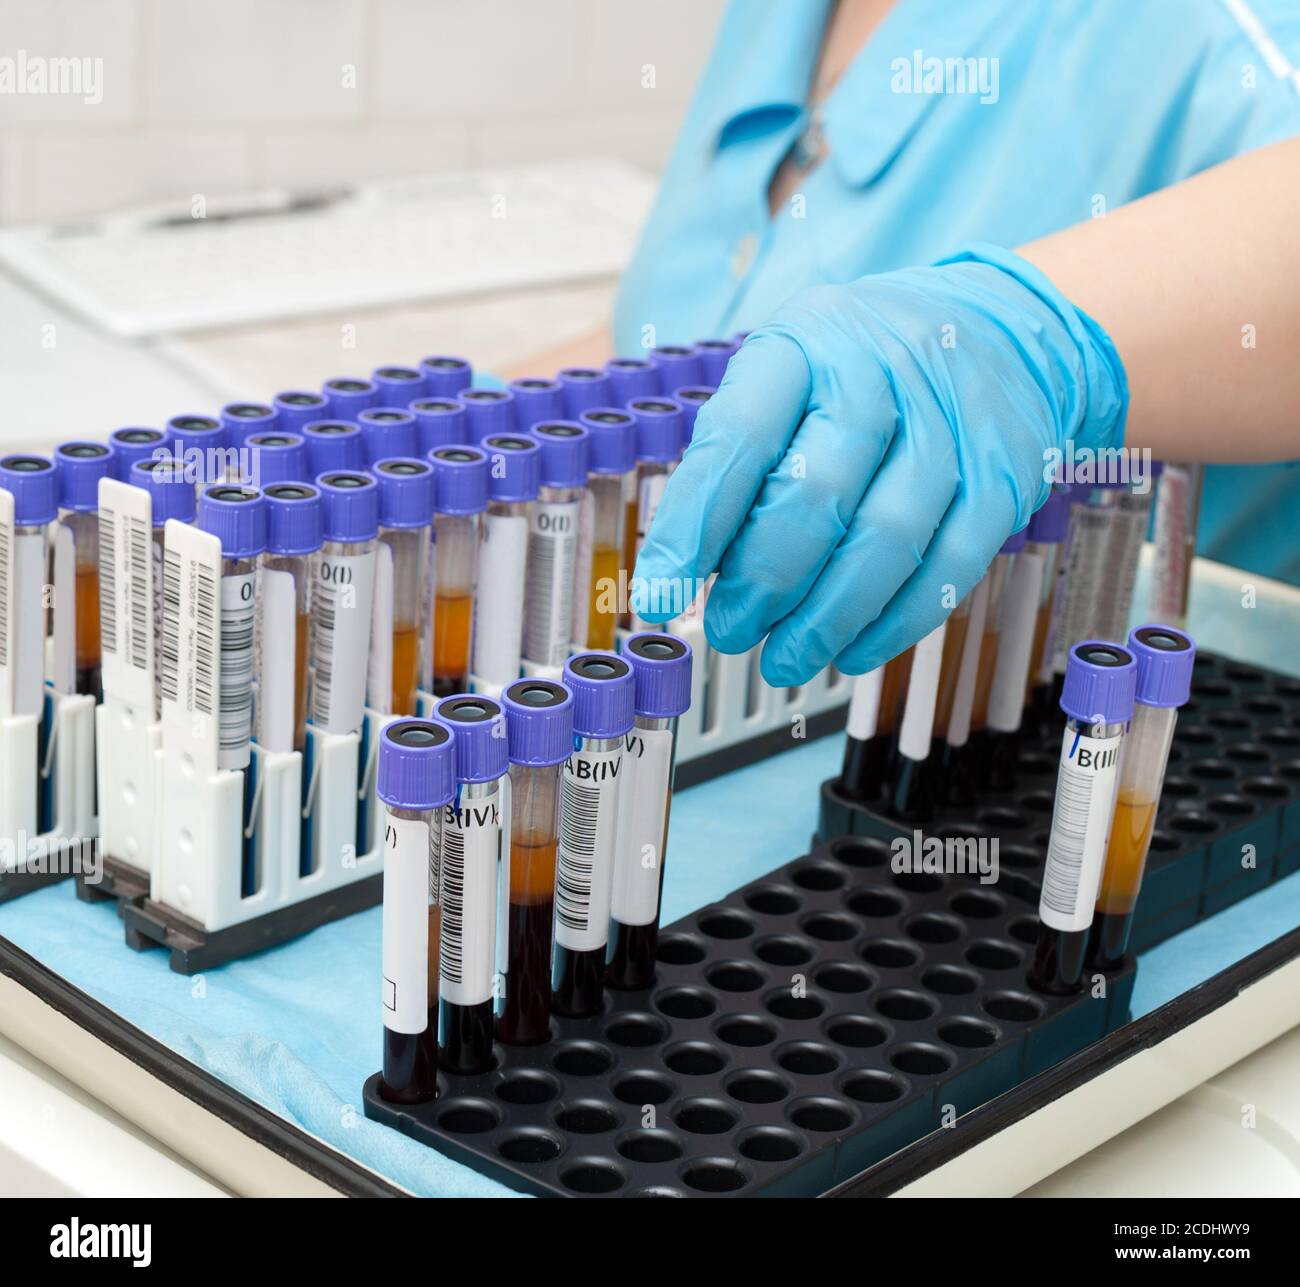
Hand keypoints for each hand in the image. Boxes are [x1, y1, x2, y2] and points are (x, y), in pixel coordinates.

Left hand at [631, 244, 1127, 684]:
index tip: (659, 595)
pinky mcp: (1003, 476)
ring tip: (785, 657)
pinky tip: (852, 650)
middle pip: (814, 494)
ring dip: (825, 619)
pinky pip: (949, 567)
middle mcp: (880, 373)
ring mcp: (951, 424)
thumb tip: (681, 570)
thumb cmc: (859, 371)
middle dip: (762, 583)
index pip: (738, 439)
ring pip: (884, 539)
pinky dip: (894, 624)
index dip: (693, 527)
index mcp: (803, 346)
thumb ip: (734, 462)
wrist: (996, 331)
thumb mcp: (783, 379)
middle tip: (731, 630)